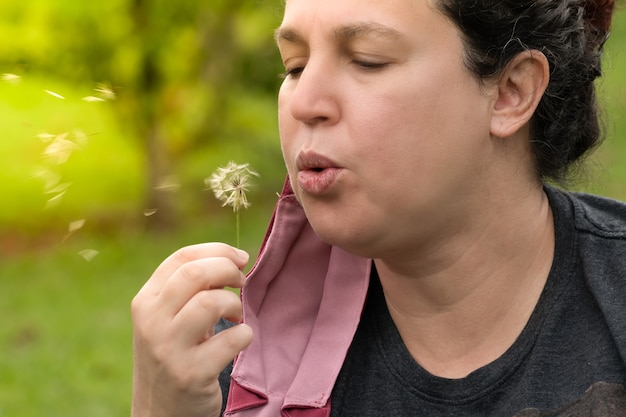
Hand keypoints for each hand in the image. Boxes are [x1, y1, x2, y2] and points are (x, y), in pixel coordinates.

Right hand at [131, 243, 253, 416]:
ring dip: (235, 304)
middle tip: (242, 282)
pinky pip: (231, 340)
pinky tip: (240, 340)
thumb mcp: (169, 319)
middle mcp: (151, 322)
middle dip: (228, 270)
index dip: (217, 251)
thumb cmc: (174, 355)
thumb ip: (190, 290)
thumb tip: (234, 259)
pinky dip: (245, 335)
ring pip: (211, 302)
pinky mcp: (190, 374)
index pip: (182, 258)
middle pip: (195, 274)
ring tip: (237, 317)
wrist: (160, 412)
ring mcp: (168, 349)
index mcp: (146, 301)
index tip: (240, 258)